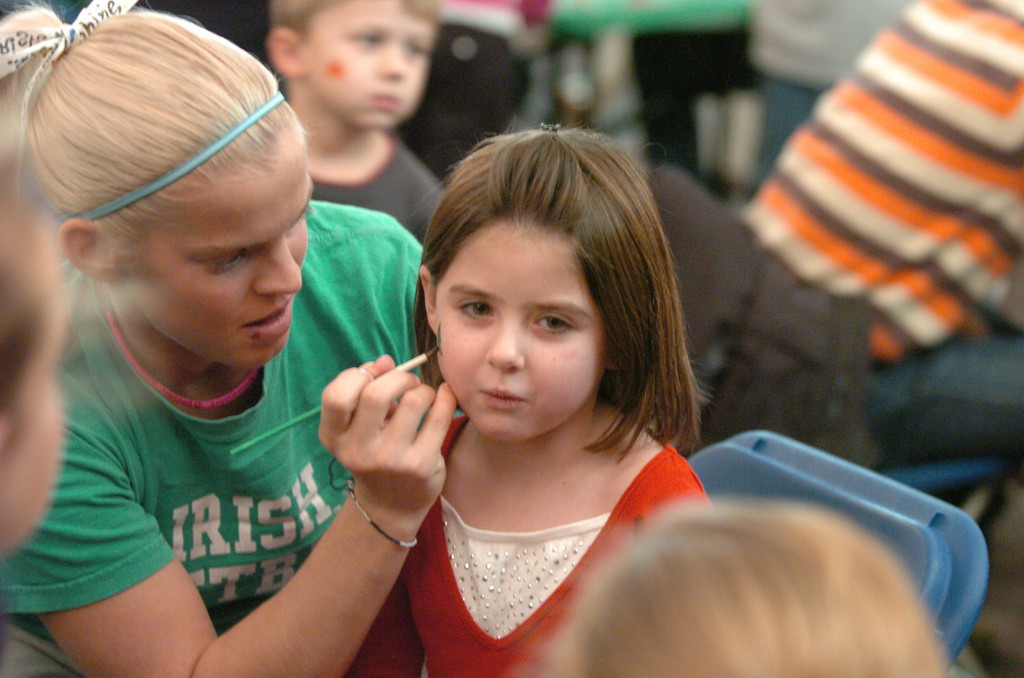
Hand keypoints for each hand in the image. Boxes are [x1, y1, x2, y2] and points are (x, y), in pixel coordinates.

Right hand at [318, 355, 456, 539]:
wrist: (392, 504)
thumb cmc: (375, 451)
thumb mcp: (360, 426)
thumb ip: (368, 389)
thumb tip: (386, 361)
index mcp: (334, 437)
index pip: (335, 396)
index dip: (357, 376)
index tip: (374, 375)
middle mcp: (358, 451)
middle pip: (375, 394)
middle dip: (398, 377)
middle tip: (408, 382)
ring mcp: (389, 460)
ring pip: (413, 401)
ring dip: (423, 389)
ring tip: (424, 395)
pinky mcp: (420, 465)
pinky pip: (439, 417)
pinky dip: (445, 397)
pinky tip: (444, 396)